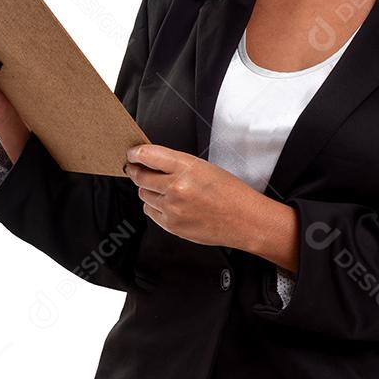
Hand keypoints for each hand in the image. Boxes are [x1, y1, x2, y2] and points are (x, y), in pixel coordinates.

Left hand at [123, 143, 263, 248]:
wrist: (246, 221)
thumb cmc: (231, 194)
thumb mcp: (205, 168)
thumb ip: (177, 164)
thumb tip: (152, 162)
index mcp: (186, 167)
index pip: (147, 155)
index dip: (135, 153)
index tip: (132, 154)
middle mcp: (177, 187)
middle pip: (140, 176)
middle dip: (136, 171)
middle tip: (136, 169)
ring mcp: (172, 208)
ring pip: (143, 194)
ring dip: (147, 190)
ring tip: (163, 189)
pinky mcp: (171, 225)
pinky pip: (150, 212)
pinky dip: (154, 206)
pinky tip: (168, 204)